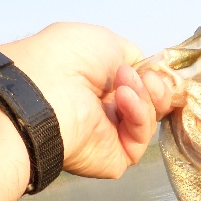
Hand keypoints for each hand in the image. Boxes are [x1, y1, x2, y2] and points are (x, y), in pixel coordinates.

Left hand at [0, 23, 172, 178]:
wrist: (45, 91)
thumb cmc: (65, 60)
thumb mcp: (104, 41)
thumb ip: (132, 56)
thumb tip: (149, 71)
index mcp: (97, 83)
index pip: (140, 83)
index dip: (153, 75)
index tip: (155, 68)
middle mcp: (104, 110)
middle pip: (151, 103)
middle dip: (154, 86)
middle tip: (144, 77)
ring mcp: (110, 136)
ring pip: (149, 119)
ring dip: (144, 97)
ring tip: (124, 86)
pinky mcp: (116, 158)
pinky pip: (140, 139)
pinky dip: (139, 117)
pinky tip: (123, 100)